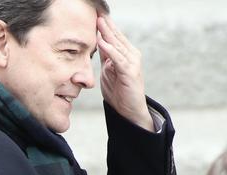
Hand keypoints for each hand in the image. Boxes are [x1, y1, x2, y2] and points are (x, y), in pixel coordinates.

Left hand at [97, 15, 152, 130]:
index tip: (94, 14)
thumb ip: (105, 57)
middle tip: (96, 11)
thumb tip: (98, 43)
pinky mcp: (130, 72)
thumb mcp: (108, 71)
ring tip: (97, 21)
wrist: (130, 111)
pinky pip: (117, 58)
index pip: (114, 35)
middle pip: (116, 36)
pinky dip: (109, 50)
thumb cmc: (119, 92)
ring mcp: (132, 63)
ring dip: (106, 33)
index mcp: (126, 54)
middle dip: (106, 24)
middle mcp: (131, 55)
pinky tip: (101, 42)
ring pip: (117, 44)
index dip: (104, 24)